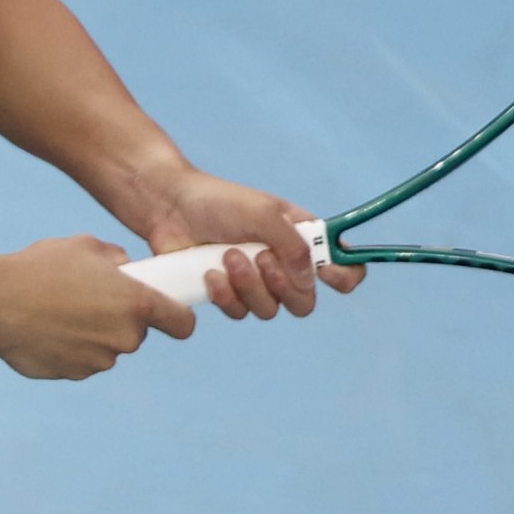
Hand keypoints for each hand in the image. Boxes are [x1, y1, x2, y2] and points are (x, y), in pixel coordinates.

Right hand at [0, 234, 191, 379]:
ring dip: (93, 335)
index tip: (170, 315)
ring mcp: (99, 360)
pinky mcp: (74, 374)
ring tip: (59, 312)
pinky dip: (70, 349)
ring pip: (107, 348)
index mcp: (136, 303)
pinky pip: (81, 361)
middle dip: (120, 320)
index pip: (183, 324)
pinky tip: (46, 329)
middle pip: (137, 333)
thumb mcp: (85, 247)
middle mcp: (124, 337)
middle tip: (89, 300)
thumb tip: (125, 270)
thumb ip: (116, 260)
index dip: (179, 319)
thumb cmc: (40, 267)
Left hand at [135, 171, 364, 318]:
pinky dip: (225, 295)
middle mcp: (283, 265)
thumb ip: (292, 244)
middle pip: (303, 302)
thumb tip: (309, 277)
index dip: (344, 276)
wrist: (170, 208)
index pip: (343, 267)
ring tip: (227, 256)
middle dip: (282, 286)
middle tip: (260, 258)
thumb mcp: (263, 212)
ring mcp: (254, 283)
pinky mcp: (227, 295)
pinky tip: (209, 274)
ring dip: (249, 286)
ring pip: (268, 310)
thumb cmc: (219, 201)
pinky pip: (238, 312)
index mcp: (302, 240)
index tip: (326, 272)